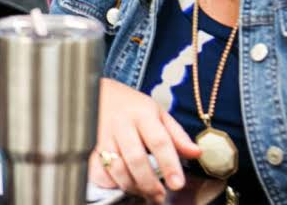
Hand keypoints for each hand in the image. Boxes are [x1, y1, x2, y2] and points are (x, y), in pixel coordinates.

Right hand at [89, 79, 200, 203]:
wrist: (98, 92)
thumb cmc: (132, 106)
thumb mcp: (158, 112)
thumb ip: (177, 135)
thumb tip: (196, 153)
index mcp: (143, 114)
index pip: (159, 141)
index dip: (170, 165)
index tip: (177, 184)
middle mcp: (122, 124)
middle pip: (136, 159)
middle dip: (149, 183)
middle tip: (159, 196)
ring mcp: (103, 136)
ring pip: (117, 168)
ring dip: (132, 186)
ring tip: (144, 192)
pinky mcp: (89, 147)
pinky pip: (98, 171)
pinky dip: (110, 183)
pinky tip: (121, 184)